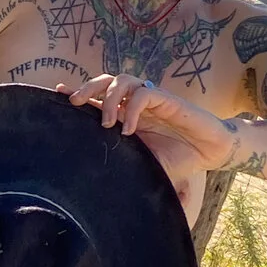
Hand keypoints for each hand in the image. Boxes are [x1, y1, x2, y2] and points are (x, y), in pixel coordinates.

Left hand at [56, 74, 237, 186]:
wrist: (210, 152)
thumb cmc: (176, 159)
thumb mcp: (143, 164)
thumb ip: (123, 164)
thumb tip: (96, 186)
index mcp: (126, 114)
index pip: (97, 97)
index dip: (78, 92)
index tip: (56, 94)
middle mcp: (135, 103)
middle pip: (105, 80)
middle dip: (87, 87)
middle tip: (73, 101)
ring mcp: (151, 99)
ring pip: (122, 80)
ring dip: (109, 97)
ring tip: (106, 122)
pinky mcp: (168, 100)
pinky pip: (145, 94)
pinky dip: (133, 108)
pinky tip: (129, 129)